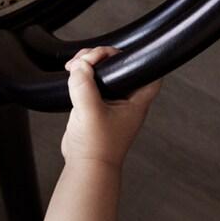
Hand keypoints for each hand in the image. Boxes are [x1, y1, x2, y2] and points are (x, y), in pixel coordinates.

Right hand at [60, 46, 160, 167]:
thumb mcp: (90, 111)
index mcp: (135, 102)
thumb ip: (84, 85)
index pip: (148, 74)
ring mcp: (110, 105)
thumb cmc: (97, 146)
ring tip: (74, 66)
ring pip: (104, 76)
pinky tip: (71, 78)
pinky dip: (81, 78)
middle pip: (120, 69)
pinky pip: (90, 86)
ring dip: (89, 67)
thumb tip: (80, 65)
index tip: (116, 54)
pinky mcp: (94, 109)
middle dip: (102, 58)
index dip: (136, 60)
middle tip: (85, 59)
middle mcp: (125, 101)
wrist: (86, 166)